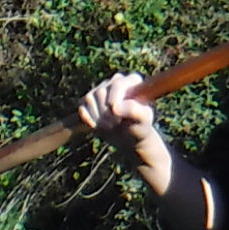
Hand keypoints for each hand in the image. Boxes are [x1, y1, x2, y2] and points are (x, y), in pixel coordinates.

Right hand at [77, 72, 173, 195]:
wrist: (134, 148)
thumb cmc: (145, 138)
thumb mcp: (143, 128)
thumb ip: (136, 114)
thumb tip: (119, 106)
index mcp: (136, 85)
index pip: (121, 81)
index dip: (115, 95)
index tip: (116, 112)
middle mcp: (120, 85)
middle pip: (102, 88)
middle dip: (105, 109)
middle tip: (114, 126)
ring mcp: (106, 93)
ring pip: (91, 96)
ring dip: (96, 115)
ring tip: (108, 128)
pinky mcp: (94, 104)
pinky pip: (83, 105)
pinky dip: (87, 117)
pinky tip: (95, 126)